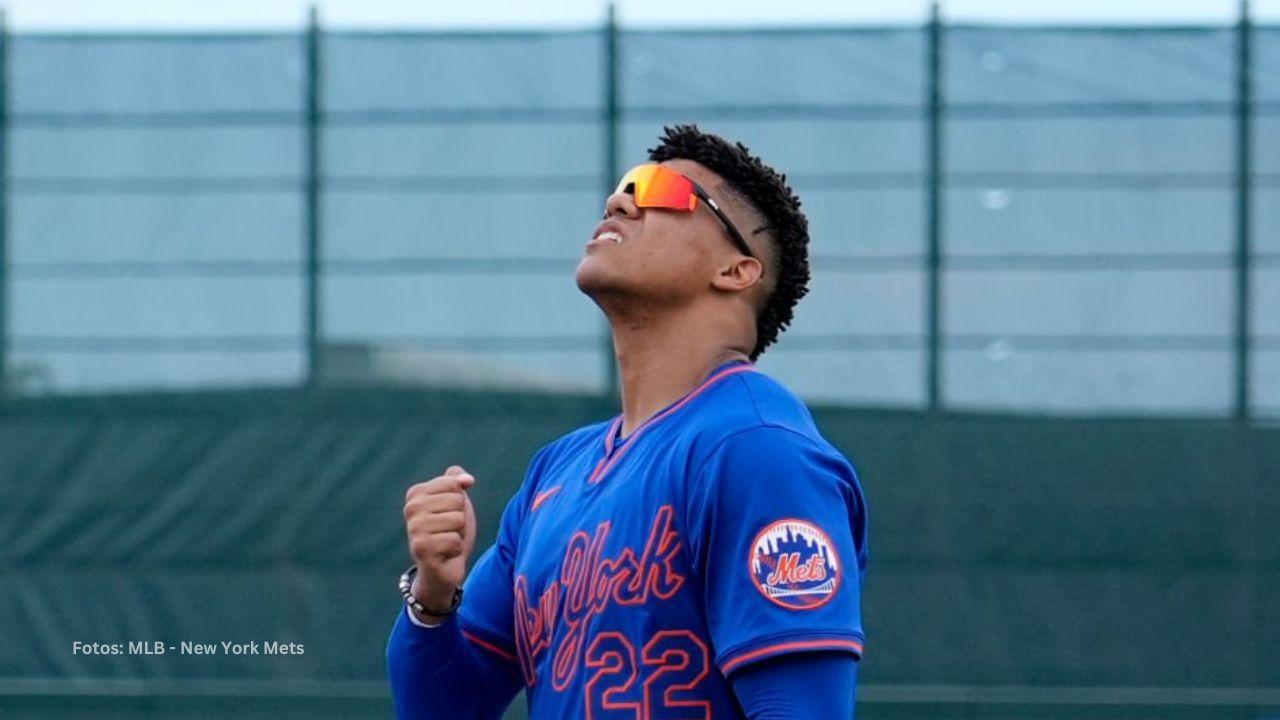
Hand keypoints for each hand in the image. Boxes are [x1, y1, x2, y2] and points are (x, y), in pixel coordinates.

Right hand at [403, 465, 476, 616]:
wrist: (444, 567)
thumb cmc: (449, 530)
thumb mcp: (456, 501)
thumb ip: (458, 481)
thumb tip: (467, 480)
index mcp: (416, 493)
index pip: (453, 483)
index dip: (459, 500)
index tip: (448, 513)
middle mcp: (410, 508)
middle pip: (457, 501)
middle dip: (460, 518)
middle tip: (448, 530)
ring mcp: (414, 528)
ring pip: (458, 520)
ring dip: (458, 534)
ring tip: (446, 541)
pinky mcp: (420, 548)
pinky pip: (455, 540)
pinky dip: (456, 549)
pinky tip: (445, 554)